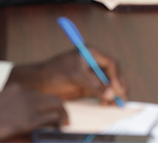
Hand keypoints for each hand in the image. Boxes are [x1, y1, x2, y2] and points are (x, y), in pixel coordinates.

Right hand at [0, 86, 66, 140]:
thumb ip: (7, 105)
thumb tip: (17, 113)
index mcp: (14, 89)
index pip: (37, 94)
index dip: (43, 105)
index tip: (45, 111)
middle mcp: (25, 94)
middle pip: (50, 98)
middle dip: (58, 108)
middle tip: (62, 118)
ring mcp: (29, 105)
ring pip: (56, 105)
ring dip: (61, 115)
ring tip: (63, 124)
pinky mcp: (31, 119)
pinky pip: (52, 118)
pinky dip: (57, 124)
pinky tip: (57, 129)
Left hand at [8, 48, 126, 104]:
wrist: (35, 83)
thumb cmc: (53, 74)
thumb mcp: (75, 77)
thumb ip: (94, 85)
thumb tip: (111, 95)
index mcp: (91, 53)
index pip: (111, 63)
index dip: (117, 76)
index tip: (119, 89)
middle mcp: (92, 62)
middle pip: (112, 73)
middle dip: (118, 85)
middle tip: (123, 97)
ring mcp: (89, 74)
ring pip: (107, 83)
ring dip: (112, 92)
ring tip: (116, 103)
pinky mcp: (85, 85)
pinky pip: (99, 90)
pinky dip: (104, 97)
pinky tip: (106, 103)